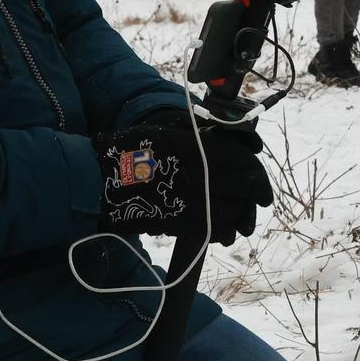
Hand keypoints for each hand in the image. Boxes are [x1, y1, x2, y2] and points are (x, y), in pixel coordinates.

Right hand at [95, 110, 272, 244]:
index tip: (260, 165)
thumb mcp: (162, 132)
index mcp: (196, 147)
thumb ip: (195, 134)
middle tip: (263, 196)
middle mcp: (199, 172)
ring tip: (246, 212)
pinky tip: (228, 227)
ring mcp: (193, 200)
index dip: (256, 162)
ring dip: (246, 210)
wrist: (97, 184)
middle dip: (260, 190)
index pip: (241, 155)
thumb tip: (228, 137)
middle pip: (246, 182)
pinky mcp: (184, 224)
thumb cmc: (127, 154)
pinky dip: (228, 228)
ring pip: (237, 207)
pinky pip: (219, 228)